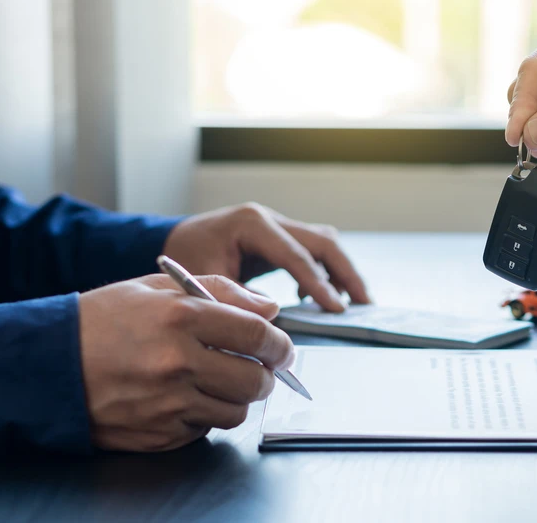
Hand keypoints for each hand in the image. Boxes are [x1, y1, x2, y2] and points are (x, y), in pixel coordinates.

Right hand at [78, 274, 293, 451]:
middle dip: (266, 375)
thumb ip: (221, 291)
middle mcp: (177, 362)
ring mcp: (167, 402)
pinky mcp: (158, 432)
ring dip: (238, 398)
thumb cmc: (103, 321)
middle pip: (255, 379)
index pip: (257, 334)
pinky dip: (206, 416)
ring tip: (221, 381)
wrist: (46, 364)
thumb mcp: (158, 288)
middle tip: (260, 368)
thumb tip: (269, 308)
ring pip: (236, 410)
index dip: (279, 343)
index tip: (282, 347)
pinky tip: (187, 397)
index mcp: (181, 317)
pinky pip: (205, 429)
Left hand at [163, 203, 369, 312]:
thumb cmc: (184, 258)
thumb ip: (239, 296)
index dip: (320, 284)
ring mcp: (277, 225)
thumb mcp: (204, 278)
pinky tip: (320, 298)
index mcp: (252, 223)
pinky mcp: (280, 237)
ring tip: (356, 301)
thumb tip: (273, 316)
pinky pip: (313, 251)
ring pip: (323, 243)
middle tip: (363, 303)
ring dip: (342, 271)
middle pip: (323, 241)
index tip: (337, 310)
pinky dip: (324, 272)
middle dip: (345, 273)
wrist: (172, 242)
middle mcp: (270, 219)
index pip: (297, 255)